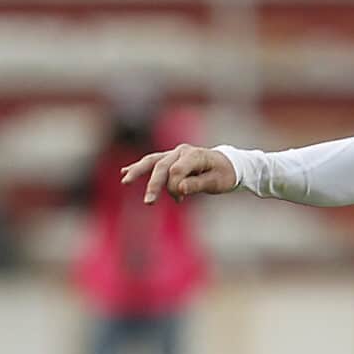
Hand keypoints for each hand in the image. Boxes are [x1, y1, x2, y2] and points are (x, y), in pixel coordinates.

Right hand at [121, 144, 236, 202]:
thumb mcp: (218, 182)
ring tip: (125, 181)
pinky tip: (124, 172)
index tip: (180, 199)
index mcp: (195, 155)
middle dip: (154, 185)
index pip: (177, 170)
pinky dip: (139, 167)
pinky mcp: (170, 158)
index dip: (175, 186)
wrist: (229, 164)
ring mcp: (174, 153)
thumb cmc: (225, 174)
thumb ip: (198, 184)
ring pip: (152, 161)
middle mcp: (182, 151)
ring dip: (137, 171)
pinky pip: (152, 162)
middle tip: (149, 202)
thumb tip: (180, 189)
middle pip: (162, 166)